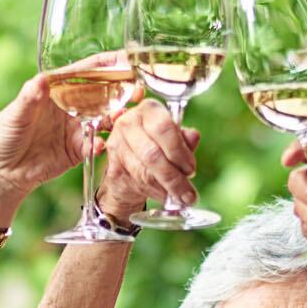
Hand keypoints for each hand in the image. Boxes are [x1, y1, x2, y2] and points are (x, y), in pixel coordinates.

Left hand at [0, 54, 136, 224]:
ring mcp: (77, 128)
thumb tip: (41, 81)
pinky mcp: (78, 150)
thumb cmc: (3, 135)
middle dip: (122, 90)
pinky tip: (101, 145)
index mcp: (58, 89)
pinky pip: (96, 145)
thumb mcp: (15, 114)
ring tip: (125, 117)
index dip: (108, 65)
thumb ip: (30, 98)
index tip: (127, 60)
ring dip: (117, 118)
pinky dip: (101, 145)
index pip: (88, 72)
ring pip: (105, 119)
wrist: (0, 171)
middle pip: (103, 94)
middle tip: (138, 90)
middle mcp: (71, 106)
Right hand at [99, 99, 200, 217]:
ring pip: (144, 173)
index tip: (191, 169)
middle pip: (152, 155)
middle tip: (188, 192)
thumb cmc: (157, 146)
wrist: (130, 162)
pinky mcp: (113, 166)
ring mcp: (117, 144)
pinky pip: (137, 183)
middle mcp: (129, 123)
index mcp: (149, 110)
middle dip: (174, 177)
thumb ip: (184, 138)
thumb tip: (193, 136)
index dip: (179, 152)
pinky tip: (166, 196)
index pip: (164, 128)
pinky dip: (156, 193)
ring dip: (166, 189)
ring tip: (182, 197)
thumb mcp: (174, 138)